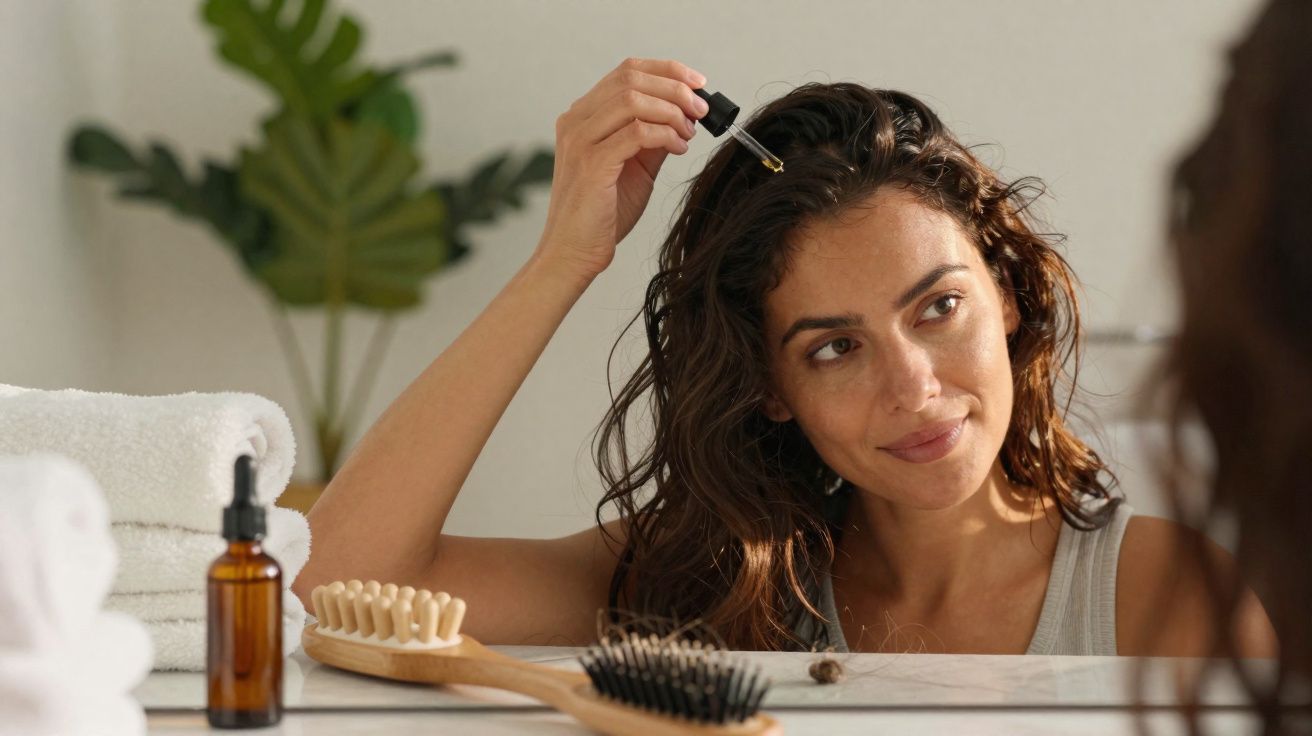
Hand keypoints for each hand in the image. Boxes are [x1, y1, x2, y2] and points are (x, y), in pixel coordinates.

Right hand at [534, 58, 709, 280]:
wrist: (574, 251)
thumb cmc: (602, 213)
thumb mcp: (635, 165)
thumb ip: (653, 137)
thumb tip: (684, 114)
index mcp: (583, 116)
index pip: (627, 71)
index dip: (667, 71)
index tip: (697, 83)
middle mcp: (576, 121)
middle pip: (631, 79)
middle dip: (675, 89)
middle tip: (700, 109)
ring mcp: (580, 140)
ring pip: (633, 100)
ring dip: (671, 111)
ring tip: (688, 133)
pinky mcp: (591, 163)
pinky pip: (636, 133)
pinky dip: (665, 135)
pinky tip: (677, 148)